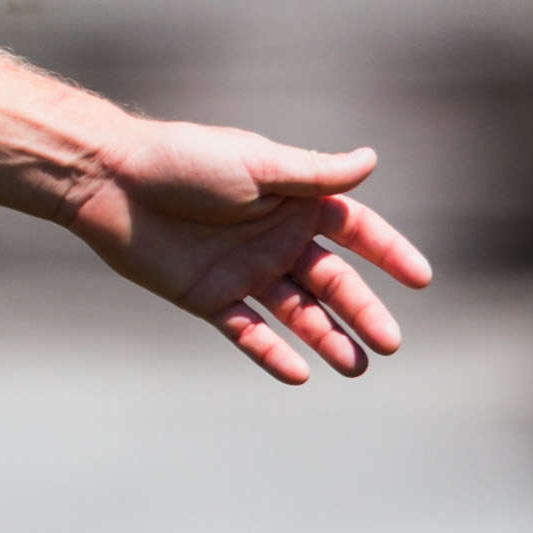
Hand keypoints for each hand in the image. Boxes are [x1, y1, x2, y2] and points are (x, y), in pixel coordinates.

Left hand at [67, 122, 434, 382]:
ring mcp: (245, 270)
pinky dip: (272, 353)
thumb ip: (313, 173)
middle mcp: (276, 238)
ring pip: (298, 312)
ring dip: (328, 338)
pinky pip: (248, 331)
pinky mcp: (210, 296)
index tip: (421, 280)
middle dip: (363, 311)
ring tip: (357, 366)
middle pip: (333, 281)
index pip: (357, 231)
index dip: (390, 253)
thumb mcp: (257, 164)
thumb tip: (371, 159)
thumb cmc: (184, 161)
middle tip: (391, 343)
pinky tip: (299, 373)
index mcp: (295, 201)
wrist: (111, 182)